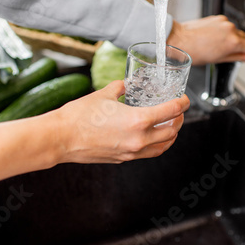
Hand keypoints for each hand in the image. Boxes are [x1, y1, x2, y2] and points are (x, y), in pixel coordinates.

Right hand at [51, 80, 190, 163]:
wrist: (61, 138)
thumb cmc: (79, 116)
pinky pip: (147, 154)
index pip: (170, 111)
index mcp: (138, 120)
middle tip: (178, 111)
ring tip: (170, 126)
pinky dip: (156, 145)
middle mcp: (139, 139)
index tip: (184, 99)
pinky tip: (151, 138)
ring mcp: (131, 152)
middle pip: (171, 131)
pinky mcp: (123, 159)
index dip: (182, 103)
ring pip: (162, 147)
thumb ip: (119, 88)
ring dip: (170, 136)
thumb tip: (124, 85)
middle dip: (179, 120)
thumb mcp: (103, 94)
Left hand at [167, 15, 244, 65]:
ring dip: (238, 38)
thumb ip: (236, 57)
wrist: (180, 40)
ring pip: (237, 31)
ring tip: (233, 47)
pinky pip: (228, 26)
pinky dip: (229, 32)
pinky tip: (223, 39)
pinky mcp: (217, 18)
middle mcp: (231, 29)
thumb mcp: (218, 59)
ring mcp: (224, 22)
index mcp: (233, 42)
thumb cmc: (195, 52)